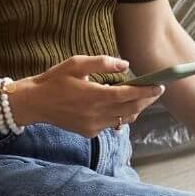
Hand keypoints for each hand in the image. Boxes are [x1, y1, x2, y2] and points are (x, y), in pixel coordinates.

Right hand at [8, 55, 163, 136]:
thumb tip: (125, 65)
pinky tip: (118, 106)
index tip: (159, 86)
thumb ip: (102, 63)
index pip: (128, 95)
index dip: (147, 91)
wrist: (35, 103)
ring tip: (140, 97)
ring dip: (134, 108)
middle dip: (146, 100)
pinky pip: (111, 124)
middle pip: (131, 109)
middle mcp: (96, 114)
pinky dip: (120, 115)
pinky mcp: (89, 132)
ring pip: (124, 119)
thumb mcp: (76, 64)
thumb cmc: (55, 80)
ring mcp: (93, 126)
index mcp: (94, 96)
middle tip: (155, 91)